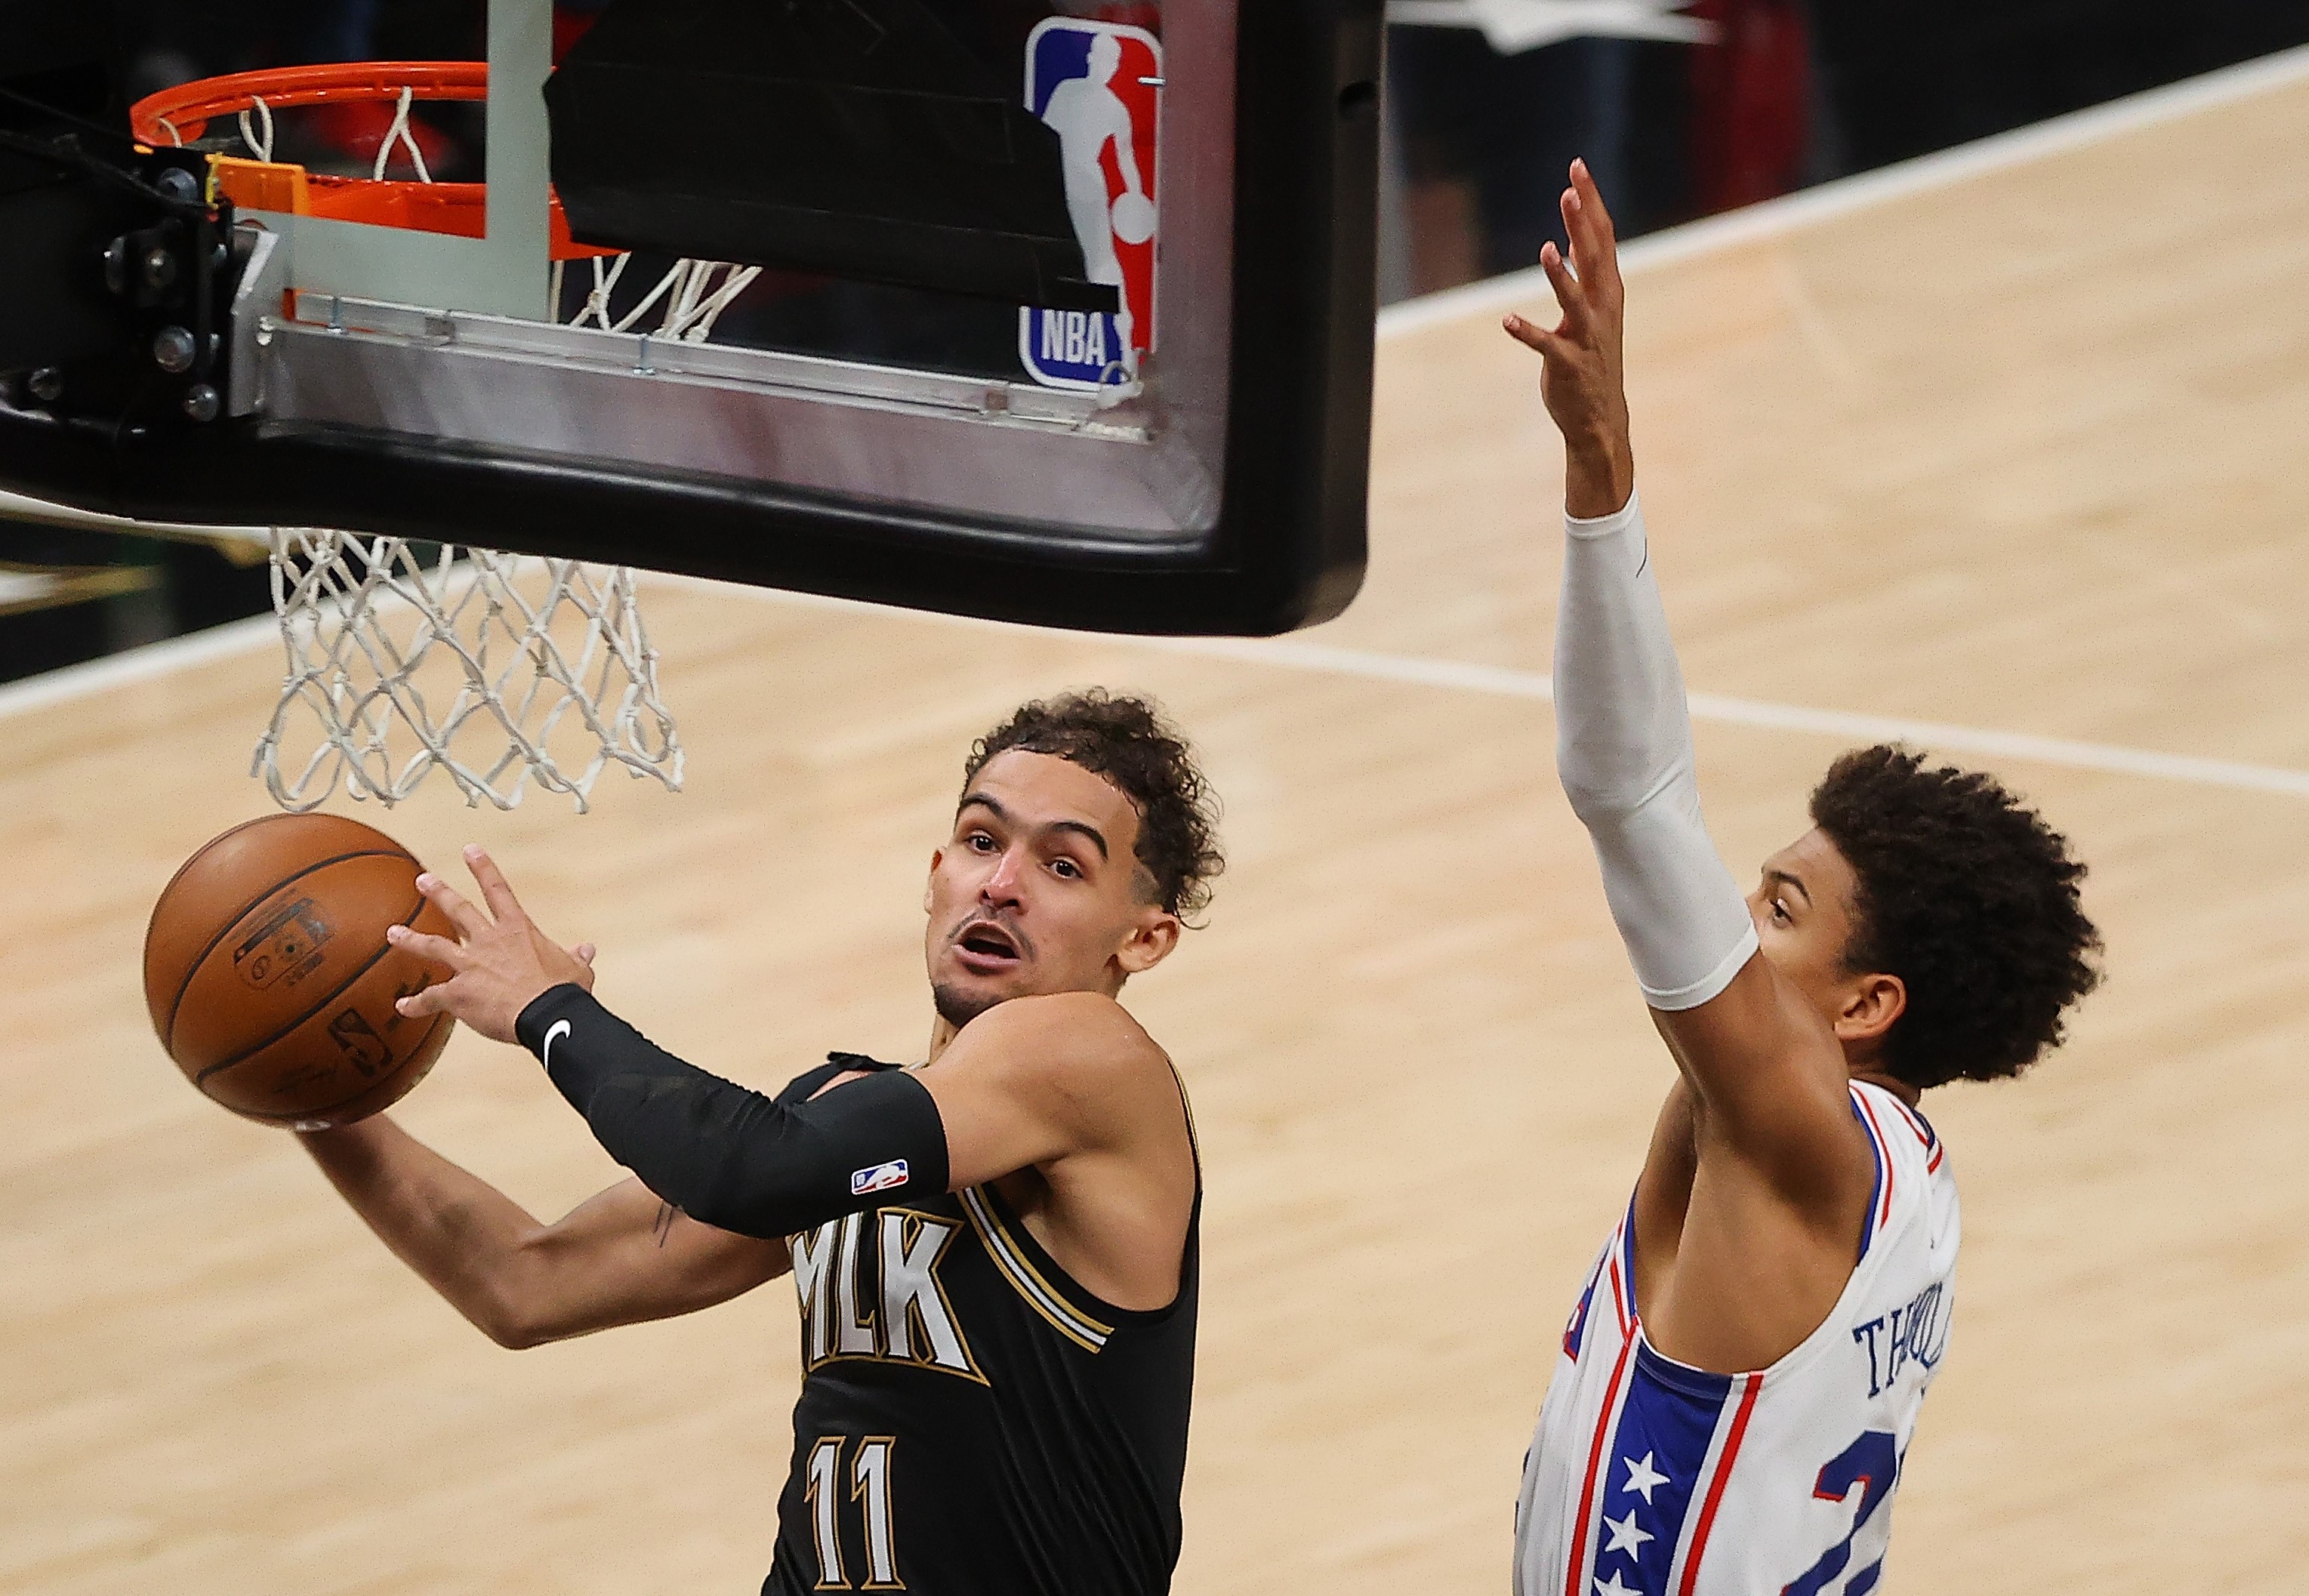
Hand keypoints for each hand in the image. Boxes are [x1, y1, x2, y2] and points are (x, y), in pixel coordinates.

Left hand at [388, 844, 596, 1045]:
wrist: (546, 1015)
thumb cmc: (565, 992)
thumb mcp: (577, 970)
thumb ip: (577, 957)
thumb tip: (587, 949)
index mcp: (518, 930)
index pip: (499, 890)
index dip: (484, 869)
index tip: (470, 850)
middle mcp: (489, 942)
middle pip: (459, 911)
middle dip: (439, 893)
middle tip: (423, 880)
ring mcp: (470, 966)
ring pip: (433, 946)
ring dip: (410, 939)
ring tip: (394, 932)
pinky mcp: (458, 994)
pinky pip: (431, 997)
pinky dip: (416, 1003)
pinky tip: (403, 1006)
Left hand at [1501, 158, 1634, 518]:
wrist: (1599, 417)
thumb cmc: (1592, 357)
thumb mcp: (1591, 309)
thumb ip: (1585, 272)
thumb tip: (1573, 236)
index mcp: (1607, 291)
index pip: (1602, 236)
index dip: (1590, 202)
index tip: (1577, 167)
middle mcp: (1602, 309)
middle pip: (1593, 257)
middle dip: (1581, 222)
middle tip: (1569, 188)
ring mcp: (1586, 337)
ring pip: (1575, 299)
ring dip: (1560, 275)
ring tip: (1546, 249)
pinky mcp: (1567, 363)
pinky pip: (1546, 345)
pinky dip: (1527, 332)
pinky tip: (1507, 320)